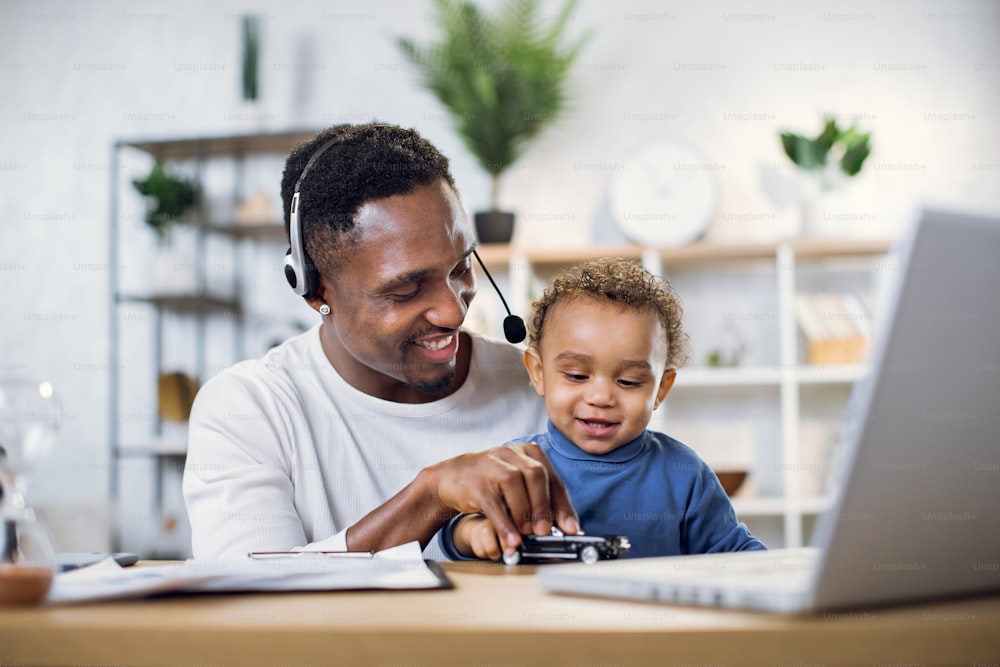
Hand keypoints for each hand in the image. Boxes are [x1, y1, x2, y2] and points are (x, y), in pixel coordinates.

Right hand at [424, 443, 577, 555]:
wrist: (450, 478)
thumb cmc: (490, 482)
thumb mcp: (518, 485)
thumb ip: (538, 499)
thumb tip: (564, 526)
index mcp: (527, 452)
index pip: (552, 478)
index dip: (563, 505)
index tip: (570, 528)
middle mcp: (510, 453)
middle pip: (536, 474)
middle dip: (543, 506)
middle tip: (544, 531)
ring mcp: (490, 464)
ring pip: (514, 483)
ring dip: (524, 513)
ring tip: (527, 534)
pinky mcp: (475, 481)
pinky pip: (493, 503)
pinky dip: (505, 524)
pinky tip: (512, 540)